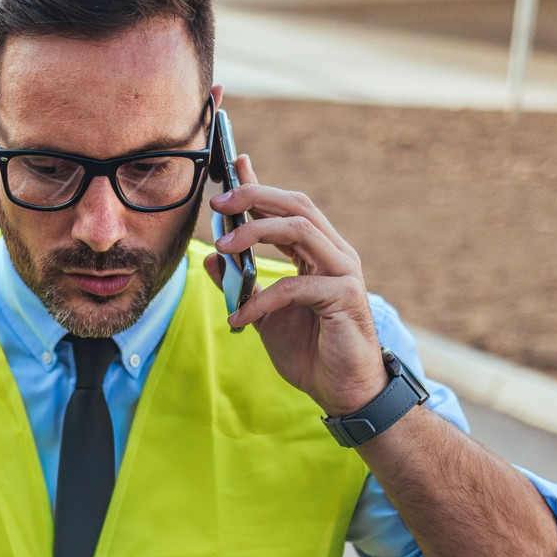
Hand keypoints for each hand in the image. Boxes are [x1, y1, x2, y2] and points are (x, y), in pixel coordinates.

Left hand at [202, 153, 387, 415]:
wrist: (342, 391)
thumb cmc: (309, 350)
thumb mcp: (262, 313)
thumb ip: (241, 284)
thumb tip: (212, 258)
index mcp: (318, 252)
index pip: (288, 207)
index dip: (261, 184)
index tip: (234, 165)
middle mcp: (335, 253)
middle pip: (296, 206)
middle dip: (256, 196)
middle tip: (219, 203)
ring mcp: (343, 272)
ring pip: (300, 230)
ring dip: (256, 233)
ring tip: (223, 247)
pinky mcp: (344, 296)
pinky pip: (295, 285)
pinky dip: (261, 299)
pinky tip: (239, 317)